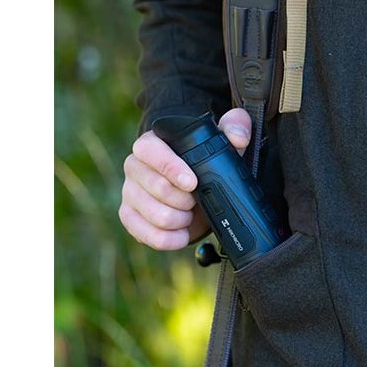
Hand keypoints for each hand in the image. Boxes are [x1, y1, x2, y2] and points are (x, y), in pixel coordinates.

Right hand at [118, 107, 251, 249]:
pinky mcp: (129, 216)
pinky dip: (169, 238)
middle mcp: (134, 166)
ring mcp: (129, 192)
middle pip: (155, 187)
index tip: (193, 183)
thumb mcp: (222, 143)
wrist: (194, 192)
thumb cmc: (203, 164)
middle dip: (184, 200)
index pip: (150, 151)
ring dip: (180, 220)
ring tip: (191, 215)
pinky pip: (144, 233)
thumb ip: (234, 128)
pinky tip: (182, 234)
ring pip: (154, 214)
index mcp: (151, 144)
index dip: (171, 168)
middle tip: (197, 201)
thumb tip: (238, 136)